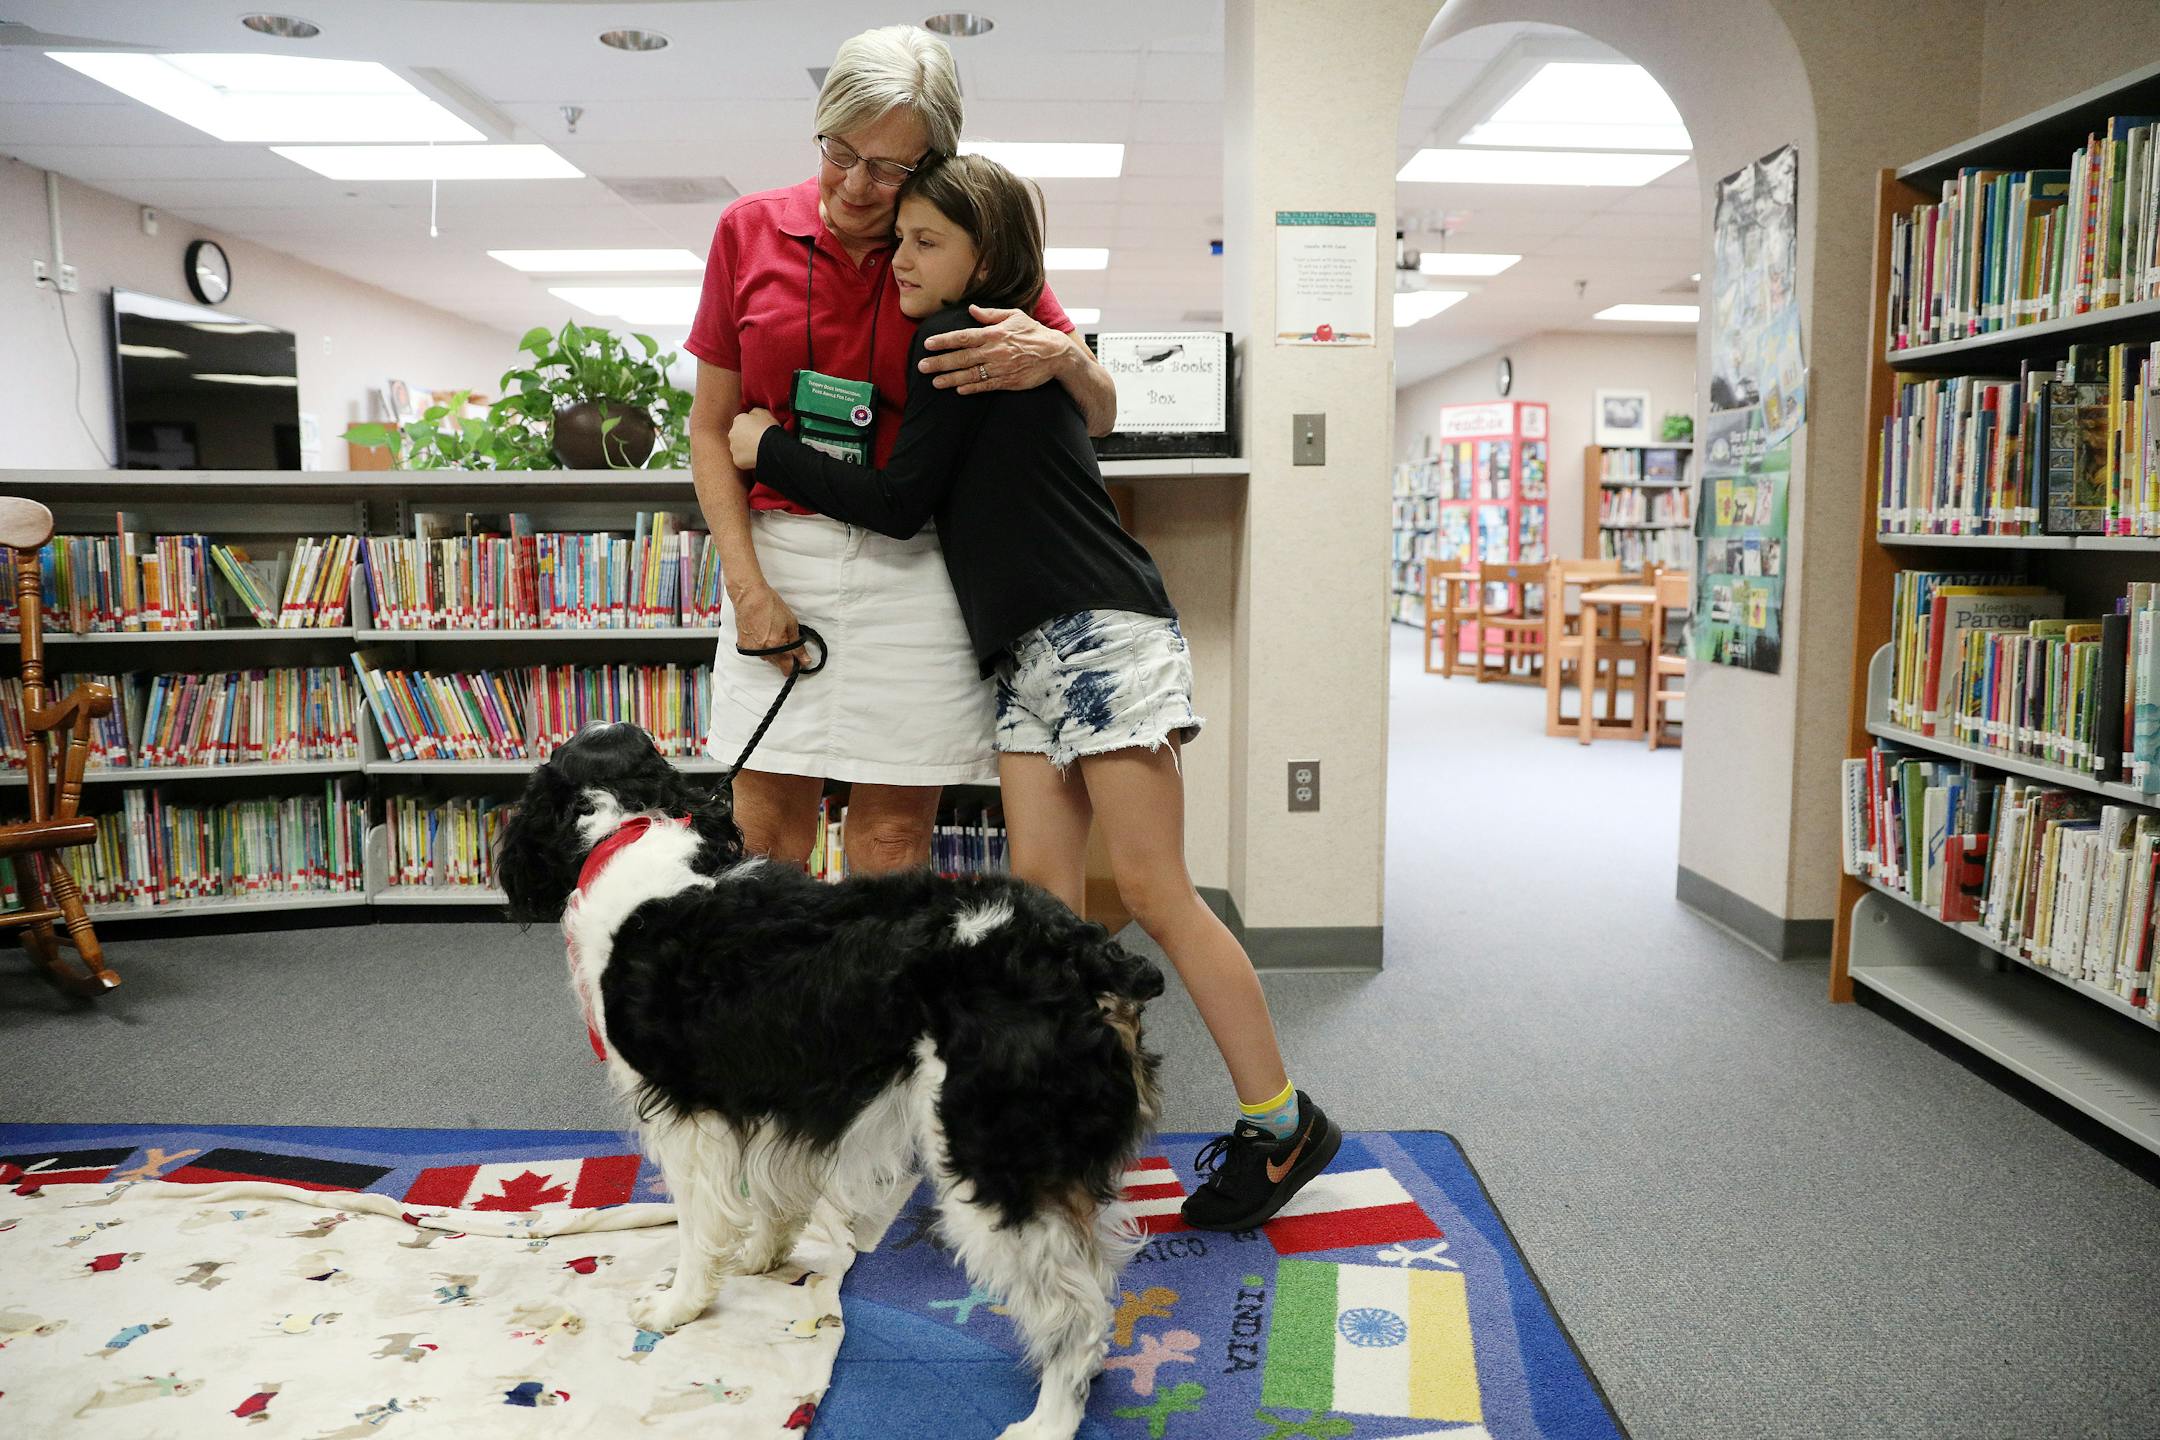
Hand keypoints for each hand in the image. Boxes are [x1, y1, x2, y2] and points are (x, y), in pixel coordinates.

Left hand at [728, 408, 778, 469]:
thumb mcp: (764, 412)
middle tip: (757, 440)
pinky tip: (755, 458)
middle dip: (744, 437)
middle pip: (737, 435)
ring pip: (737, 448)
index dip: (750, 426)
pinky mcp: (736, 460)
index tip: (757, 430)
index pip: (741, 422)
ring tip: (757, 450)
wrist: (770, 447)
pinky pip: (741, 459)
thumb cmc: (768, 429)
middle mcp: (732, 433)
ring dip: (744, 448)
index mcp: (738, 420)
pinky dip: (746, 459)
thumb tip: (751, 414)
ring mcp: (733, 447)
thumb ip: (754, 412)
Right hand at [730, 581, 802, 673]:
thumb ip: (798, 645)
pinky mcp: (743, 645)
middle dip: (784, 658)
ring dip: (773, 653)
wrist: (750, 596)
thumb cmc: (770, 605)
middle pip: (778, 664)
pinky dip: (761, 648)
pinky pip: (757, 653)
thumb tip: (805, 660)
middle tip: (785, 642)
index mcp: (777, 645)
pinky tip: (763, 635)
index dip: (795, 665)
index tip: (799, 662)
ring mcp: (752, 649)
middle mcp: (763, 651)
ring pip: (767, 659)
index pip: (788, 667)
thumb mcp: (791, 623)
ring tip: (772, 634)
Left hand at [918, 304, 1070, 393]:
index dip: (944, 341)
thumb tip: (971, 308)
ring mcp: (1000, 368)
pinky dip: (971, 388)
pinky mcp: (1008, 381)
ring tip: (935, 382)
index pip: (963, 337)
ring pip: (970, 374)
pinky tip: (958, 390)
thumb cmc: (1034, 332)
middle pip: (962, 357)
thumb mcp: (1014, 316)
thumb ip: (991, 314)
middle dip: (940, 362)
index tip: (928, 344)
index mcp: (993, 334)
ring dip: (951, 378)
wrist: (1056, 354)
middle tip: (922, 366)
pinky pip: (986, 386)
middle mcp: (994, 351)